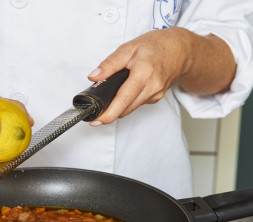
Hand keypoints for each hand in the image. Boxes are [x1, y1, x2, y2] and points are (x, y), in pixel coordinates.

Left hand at [87, 27, 234, 124]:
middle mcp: (151, 87)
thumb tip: (94, 76)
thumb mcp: (128, 48)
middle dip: (109, 113)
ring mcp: (155, 95)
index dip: (109, 113)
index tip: (97, 120)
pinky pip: (136, 104)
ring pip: (130, 108)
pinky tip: (123, 93)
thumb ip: (110, 64)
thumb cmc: (155, 46)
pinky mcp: (156, 98)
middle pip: (125, 109)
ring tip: (105, 103)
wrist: (180, 50)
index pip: (124, 99)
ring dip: (117, 108)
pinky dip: (127, 102)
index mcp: (143, 73)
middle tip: (94, 114)